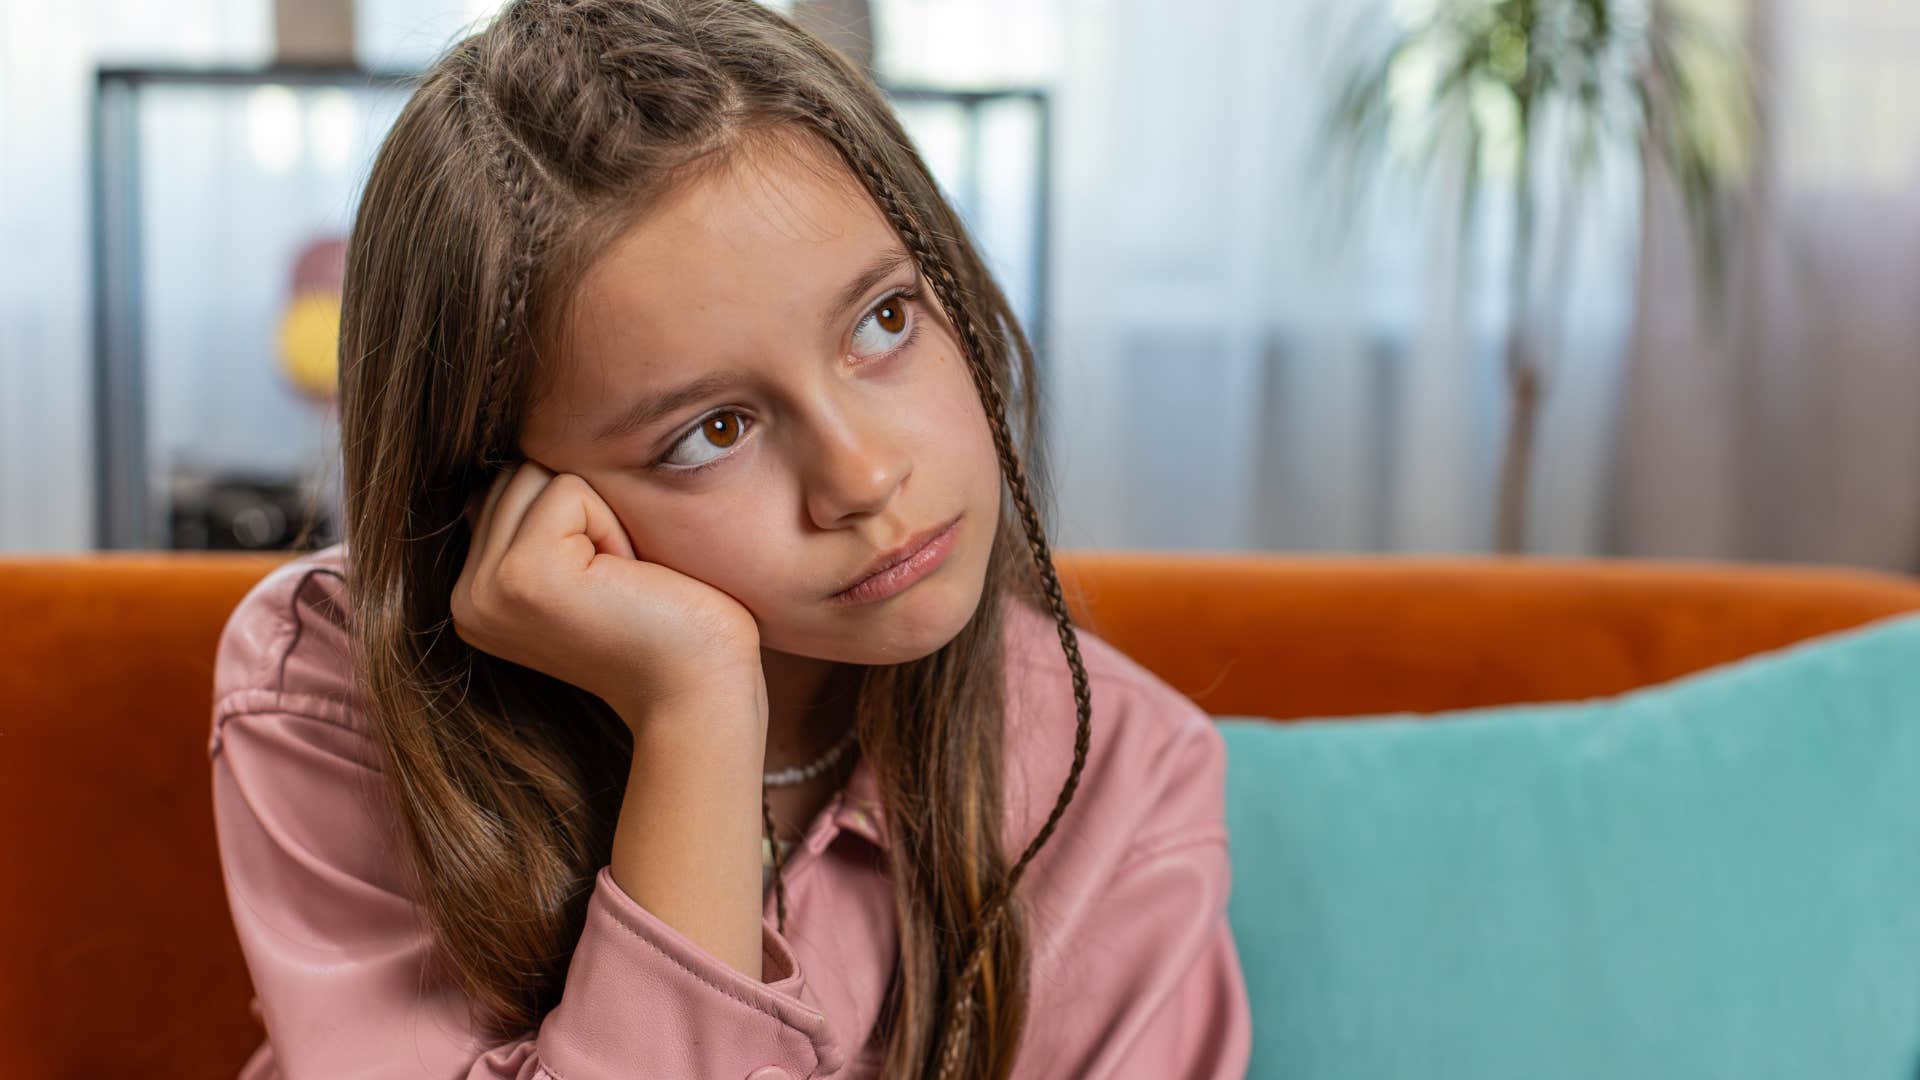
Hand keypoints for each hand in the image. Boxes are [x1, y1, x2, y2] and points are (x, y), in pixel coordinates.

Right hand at [451, 460, 765, 725]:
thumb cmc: (666, 626)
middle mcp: (465, 598)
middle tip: (619, 584)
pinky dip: (613, 525)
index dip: (578, 517)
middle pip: (518, 473)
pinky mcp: (521, 575)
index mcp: (475, 596)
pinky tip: (627, 581)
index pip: (508, 488)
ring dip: (600, 516)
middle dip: (586, 511)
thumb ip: (535, 524)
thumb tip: (510, 464)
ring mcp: (486, 589)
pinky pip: (568, 489)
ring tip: (621, 582)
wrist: (699, 691)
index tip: (607, 585)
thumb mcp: (587, 569)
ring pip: (538, 474)